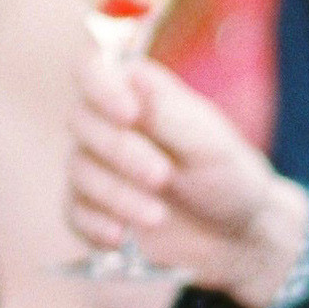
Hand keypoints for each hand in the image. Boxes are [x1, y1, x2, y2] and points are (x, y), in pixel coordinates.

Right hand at [68, 56, 308, 307]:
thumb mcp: (210, 142)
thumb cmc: (228, 175)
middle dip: (120, 152)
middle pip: (81, 122)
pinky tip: (121, 237)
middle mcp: (109, 124)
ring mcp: (98, 167)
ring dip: (116, 194)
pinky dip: (95, 224)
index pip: (92, 69)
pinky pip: (73, 212)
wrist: (234, 235)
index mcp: (137, 93)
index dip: (100, 87)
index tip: (129, 114)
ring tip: (157, 217)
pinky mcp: (93, 208)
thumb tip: (131, 77)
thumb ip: (169, 112)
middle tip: (162, 176)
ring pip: (79, 170)